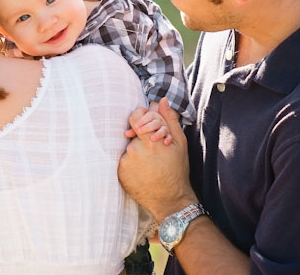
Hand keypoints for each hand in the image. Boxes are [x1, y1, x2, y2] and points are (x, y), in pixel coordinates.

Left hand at [118, 97, 197, 221]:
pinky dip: (131, 163)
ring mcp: (125, 162)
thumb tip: (161, 100)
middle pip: (132, 134)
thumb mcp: (179, 143)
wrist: (169, 199)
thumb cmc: (177, 170)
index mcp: (149, 141)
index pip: (134, 117)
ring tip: (148, 164)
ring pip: (128, 148)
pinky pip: (124, 161)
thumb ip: (169, 119)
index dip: (140, 119)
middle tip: (151, 150)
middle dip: (140, 138)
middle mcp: (134, 150)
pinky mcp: (120, 172)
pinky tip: (142, 171)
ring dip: (136, 152)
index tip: (145, 127)